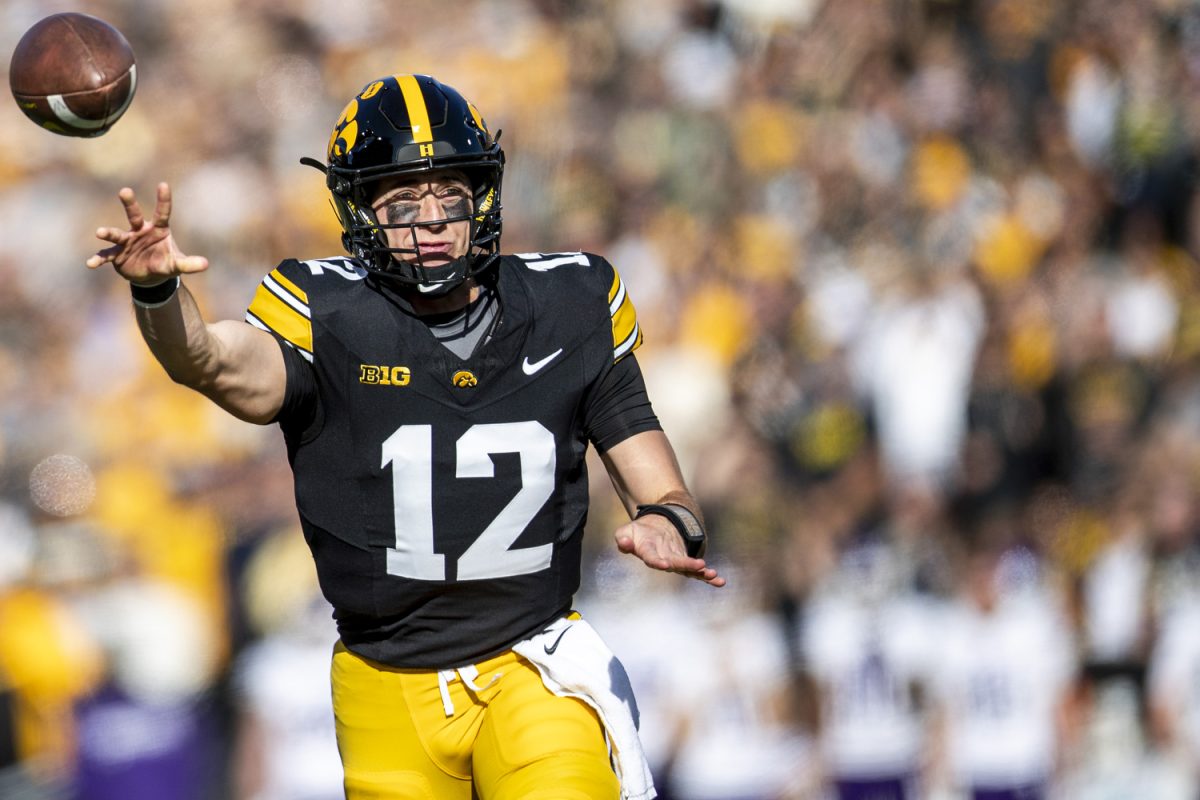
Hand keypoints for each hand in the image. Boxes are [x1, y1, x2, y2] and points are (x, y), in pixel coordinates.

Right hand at [86, 182, 208, 283]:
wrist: (149, 275)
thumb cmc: (165, 262)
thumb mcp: (177, 264)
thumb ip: (189, 264)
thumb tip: (206, 264)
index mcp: (158, 229)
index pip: (162, 213)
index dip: (163, 200)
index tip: (163, 185)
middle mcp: (140, 231)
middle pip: (134, 215)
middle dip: (129, 204)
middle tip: (125, 191)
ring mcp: (127, 242)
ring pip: (117, 234)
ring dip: (108, 233)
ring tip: (99, 232)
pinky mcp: (117, 255)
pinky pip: (106, 255)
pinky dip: (98, 259)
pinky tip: (90, 263)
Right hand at [614, 516, 725, 586]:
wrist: (653, 528)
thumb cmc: (638, 532)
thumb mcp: (625, 531)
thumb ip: (622, 538)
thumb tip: (623, 543)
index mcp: (647, 553)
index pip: (651, 558)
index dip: (657, 561)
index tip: (663, 564)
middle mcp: (663, 560)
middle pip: (675, 564)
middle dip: (686, 565)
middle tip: (698, 565)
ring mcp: (676, 562)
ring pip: (688, 569)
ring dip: (701, 572)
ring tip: (712, 574)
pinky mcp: (686, 562)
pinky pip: (698, 571)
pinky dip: (708, 576)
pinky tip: (719, 581)